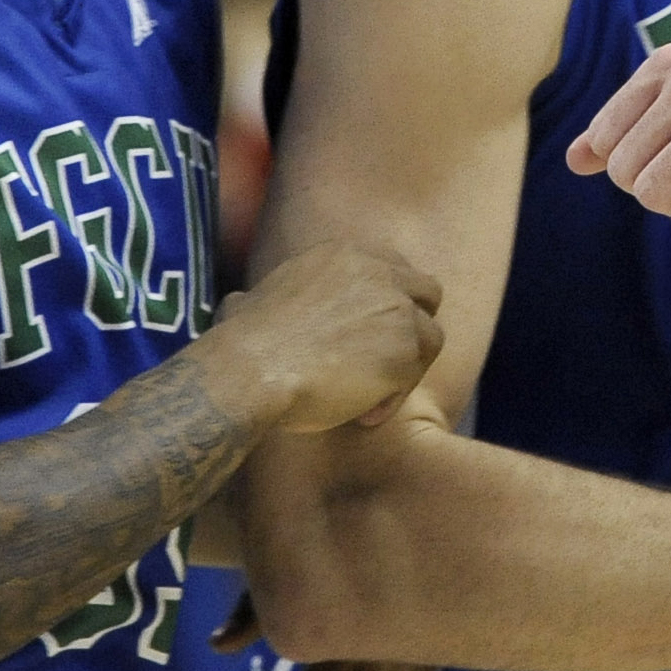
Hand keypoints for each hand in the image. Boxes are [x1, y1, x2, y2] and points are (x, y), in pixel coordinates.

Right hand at [212, 245, 444, 432]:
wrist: (251, 369)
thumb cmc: (241, 341)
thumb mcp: (249, 299)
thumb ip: (263, 297)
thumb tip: (241, 305)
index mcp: (344, 254)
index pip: (393, 269)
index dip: (388, 302)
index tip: (371, 332)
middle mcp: (378, 272)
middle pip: (427, 292)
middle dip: (414, 325)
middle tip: (389, 360)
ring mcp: (396, 309)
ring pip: (430, 337)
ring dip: (406, 368)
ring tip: (369, 398)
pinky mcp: (404, 350)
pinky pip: (414, 378)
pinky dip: (393, 398)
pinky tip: (363, 416)